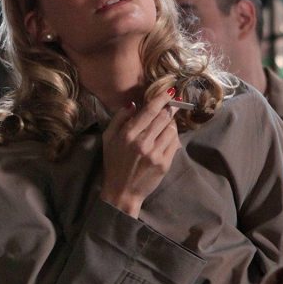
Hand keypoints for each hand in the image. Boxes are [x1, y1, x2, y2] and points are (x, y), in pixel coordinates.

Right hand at [100, 89, 181, 217]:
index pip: (149, 111)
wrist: (122, 191)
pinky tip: (167, 138)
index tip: (170, 91)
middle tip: (173, 104)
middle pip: (163, 118)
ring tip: (166, 125)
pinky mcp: (164, 163)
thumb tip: (133, 104)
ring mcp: (155, 153)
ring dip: (171, 124)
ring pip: (171, 130)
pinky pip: (175, 143)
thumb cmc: (113, 163)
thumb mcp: (108, 138)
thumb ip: (119, 119)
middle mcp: (143, 142)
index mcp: (128, 134)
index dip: (161, 99)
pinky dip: (173, 137)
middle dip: (170, 108)